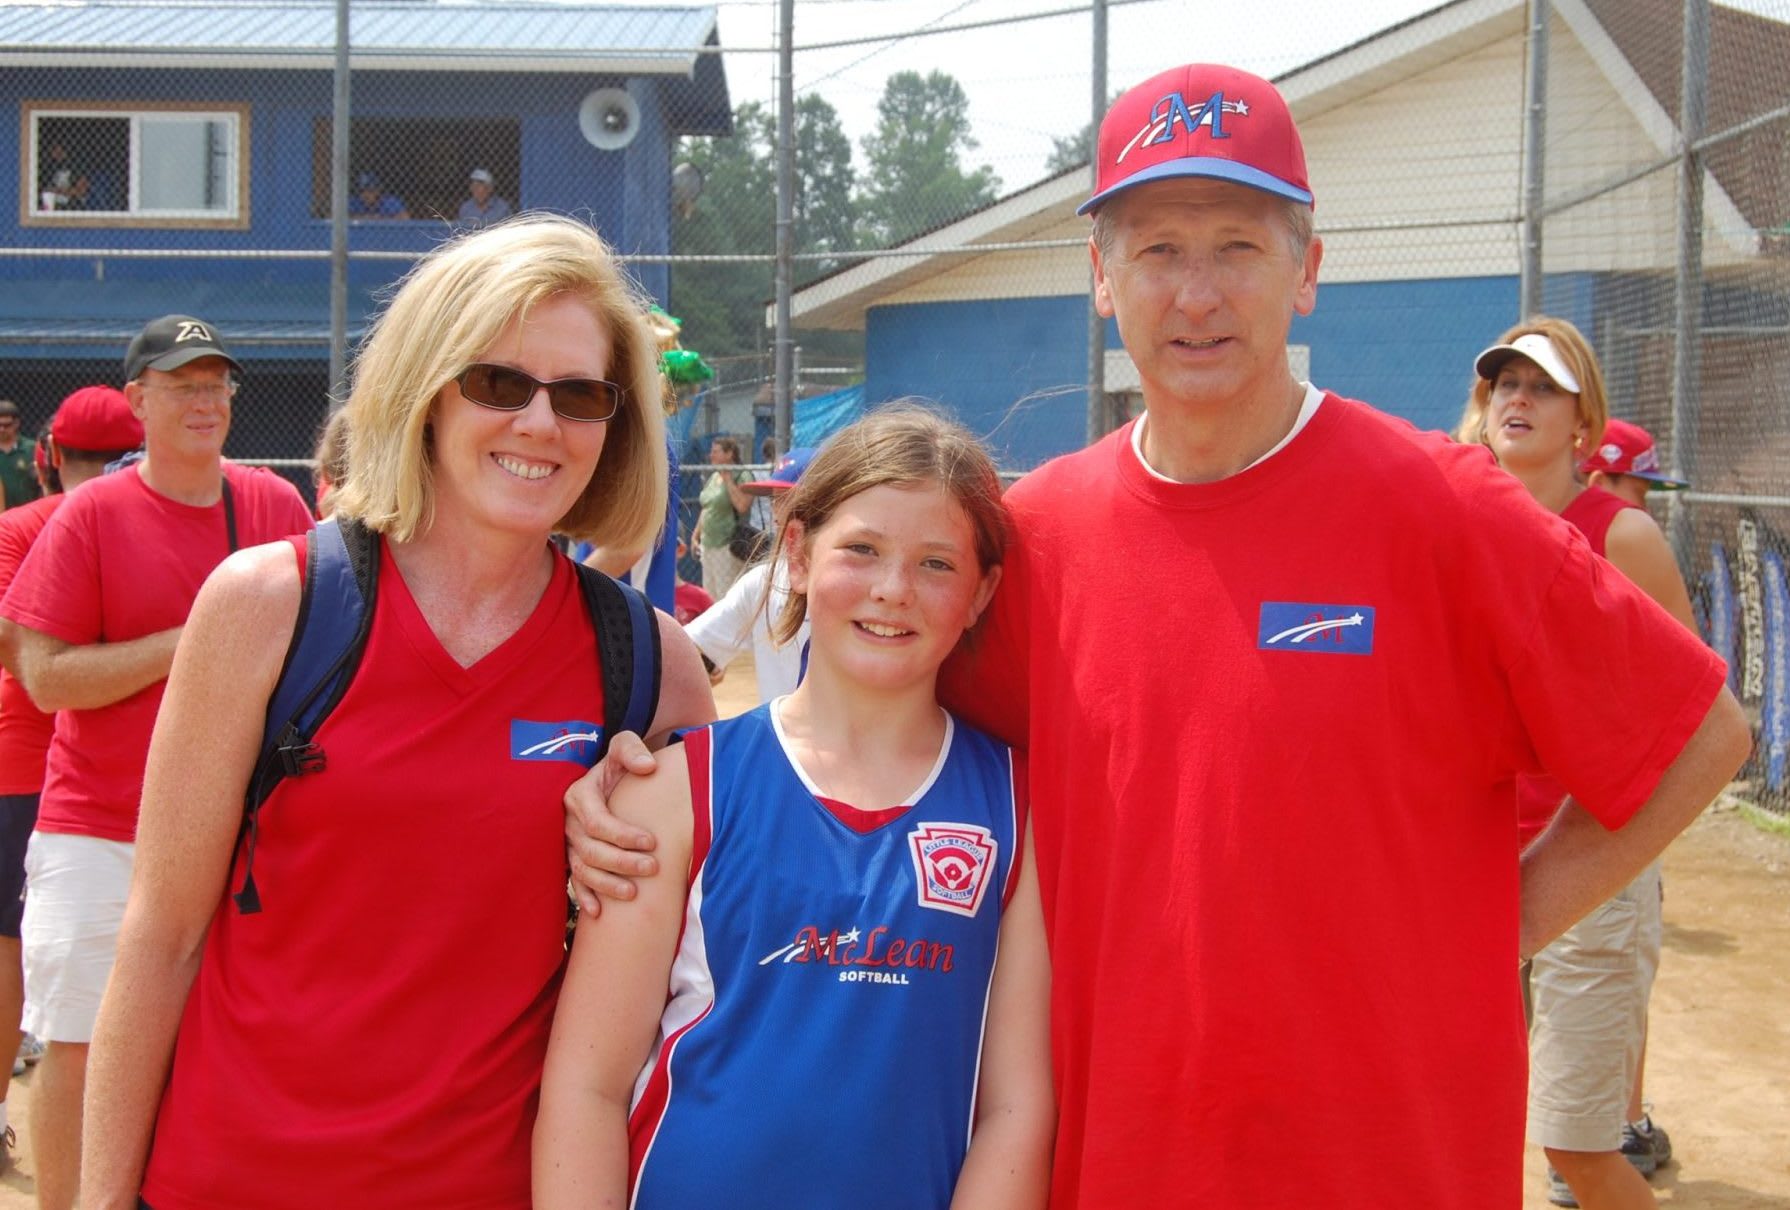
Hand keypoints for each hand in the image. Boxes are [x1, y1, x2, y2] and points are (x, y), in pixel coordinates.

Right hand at [563, 732, 660, 917]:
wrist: (609, 778)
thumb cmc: (619, 764)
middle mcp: (569, 821)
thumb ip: (632, 750)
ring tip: (633, 893)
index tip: (652, 841)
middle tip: (653, 868)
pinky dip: (585, 896)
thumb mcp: (623, 747)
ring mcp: (569, 842)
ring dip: (606, 884)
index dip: (623, 835)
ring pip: (582, 869)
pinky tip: (599, 912)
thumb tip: (648, 767)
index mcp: (579, 795)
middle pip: (591, 850)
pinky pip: (574, 880)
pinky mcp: (572, 856)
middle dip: (621, 862)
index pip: (598, 822)